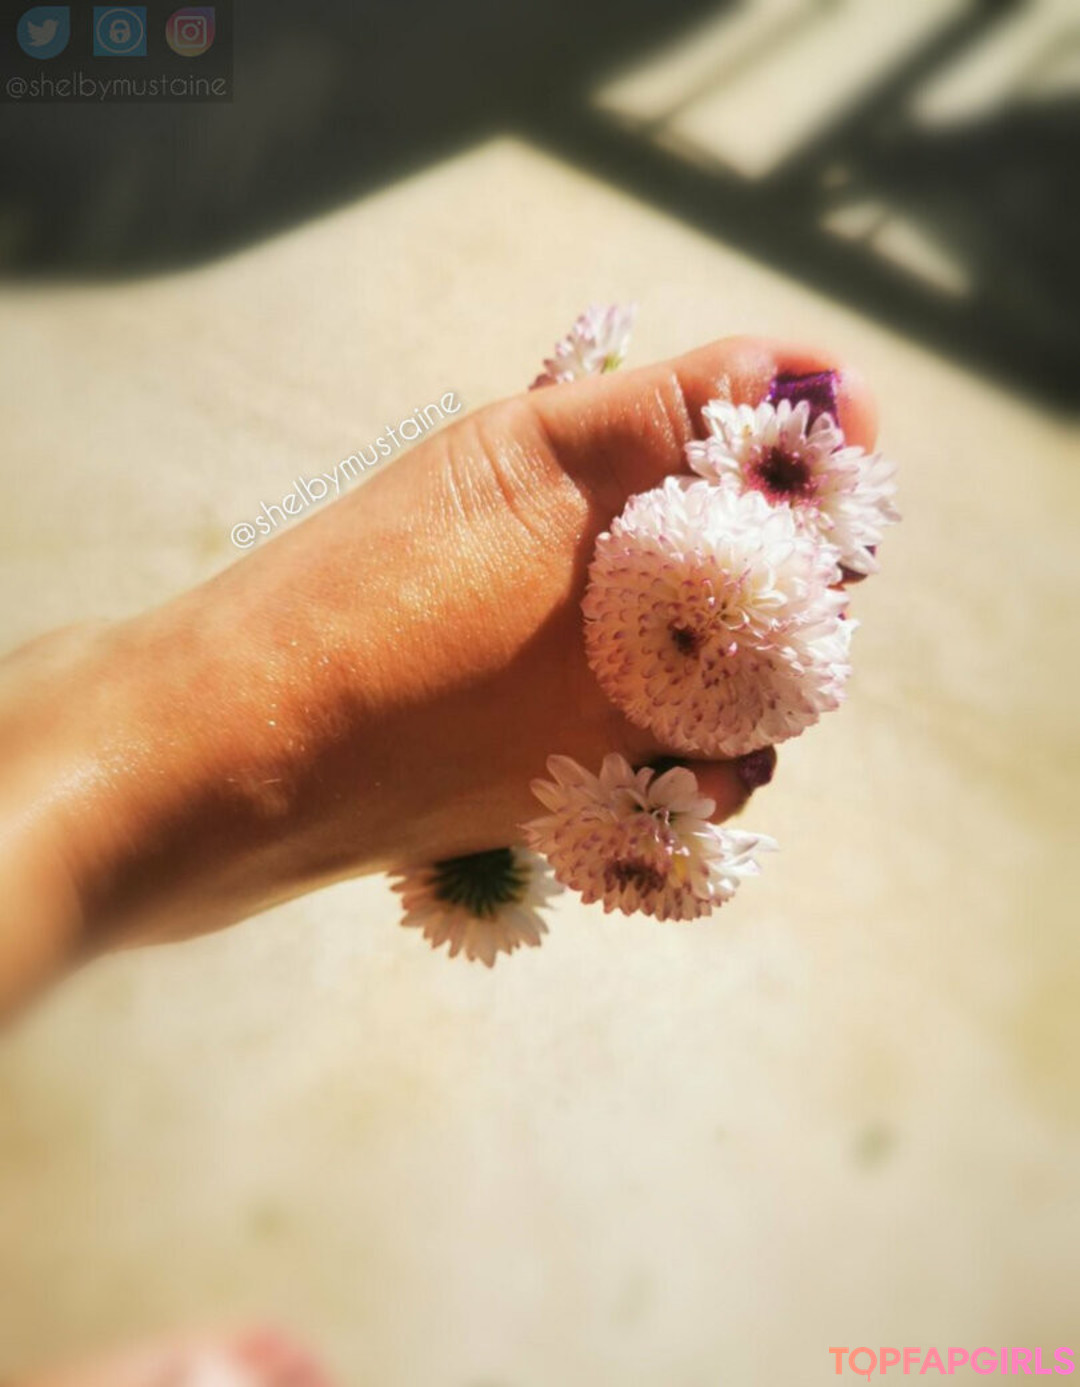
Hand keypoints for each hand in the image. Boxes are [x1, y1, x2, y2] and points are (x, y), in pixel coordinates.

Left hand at [0, 335, 875, 1008]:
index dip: (814, 489)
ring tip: (696, 772)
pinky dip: (686, 802)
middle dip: (785, 635)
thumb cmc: (370, 619)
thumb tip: (813, 370)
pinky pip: (667, 783)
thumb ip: (662, 422)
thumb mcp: (520, 484)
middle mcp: (592, 574)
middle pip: (757, 592)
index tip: (830, 535)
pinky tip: (662, 817)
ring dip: (739, 738)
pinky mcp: (556, 770)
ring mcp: (575, 679)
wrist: (228, 773)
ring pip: (723, 702)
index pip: (754, 458)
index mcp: (586, 475)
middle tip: (748, 673)